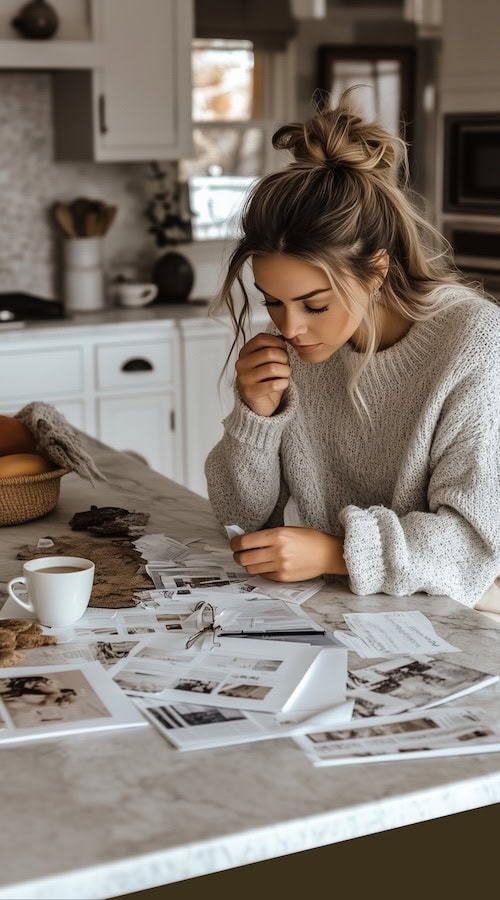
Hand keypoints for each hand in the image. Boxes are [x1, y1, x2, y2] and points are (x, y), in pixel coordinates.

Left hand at [230, 527, 346, 581]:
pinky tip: (265, 565)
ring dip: (247, 564)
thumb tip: (246, 541)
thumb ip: (267, 536)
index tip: (234, 543)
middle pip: (244, 558)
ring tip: (251, 560)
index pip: (245, 541)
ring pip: (251, 569)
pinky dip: (261, 571)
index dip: (234, 543)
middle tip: (238, 553)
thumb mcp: (287, 530)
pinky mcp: (283, 577)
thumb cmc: (309, 539)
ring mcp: (280, 566)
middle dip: (237, 556)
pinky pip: (263, 576)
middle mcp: (277, 551)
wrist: (327, 553)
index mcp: (277, 535)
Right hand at [235, 333, 290, 416]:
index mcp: (244, 352)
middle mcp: (241, 364)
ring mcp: (244, 379)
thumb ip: (272, 347)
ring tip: (286, 375)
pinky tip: (284, 384)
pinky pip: (274, 384)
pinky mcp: (250, 393)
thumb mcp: (267, 360)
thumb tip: (283, 336)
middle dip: (284, 358)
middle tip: (287, 365)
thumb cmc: (266, 378)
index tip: (284, 349)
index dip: (277, 342)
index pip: (261, 339)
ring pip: (273, 368)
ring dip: (286, 371)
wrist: (260, 403)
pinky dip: (284, 383)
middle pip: (269, 353)